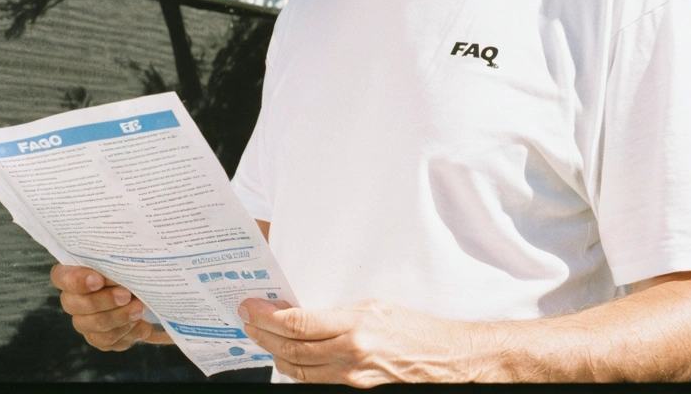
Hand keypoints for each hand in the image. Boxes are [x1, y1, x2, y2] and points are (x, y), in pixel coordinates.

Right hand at [50, 264, 168, 349]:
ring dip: (119, 317)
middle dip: (103, 300)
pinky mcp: (99, 338)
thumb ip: (118, 258)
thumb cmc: (133, 269)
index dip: (76, 280)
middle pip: (75, 305)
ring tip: (139, 309)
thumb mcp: (127, 257)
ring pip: (93, 325)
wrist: (149, 294)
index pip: (61, 277)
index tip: (98, 280)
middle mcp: (74, 299)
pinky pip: (107, 340)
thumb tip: (125, 257)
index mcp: (74, 273)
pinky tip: (141, 325)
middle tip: (126, 294)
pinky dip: (126, 333)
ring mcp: (84, 322)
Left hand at [238, 296, 465, 385]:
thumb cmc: (412, 328)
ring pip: (298, 370)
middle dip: (263, 334)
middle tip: (247, 319)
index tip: (250, 306)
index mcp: (354, 327)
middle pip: (291, 349)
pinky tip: (286, 355)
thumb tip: (300, 312)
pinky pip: (315, 381)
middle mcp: (349, 355)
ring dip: (273, 352)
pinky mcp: (354, 390)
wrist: (443, 358)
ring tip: (260, 335)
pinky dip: (295, 368)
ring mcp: (350, 378)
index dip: (267, 316)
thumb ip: (336, 312)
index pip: (298, 324)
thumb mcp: (372, 306)